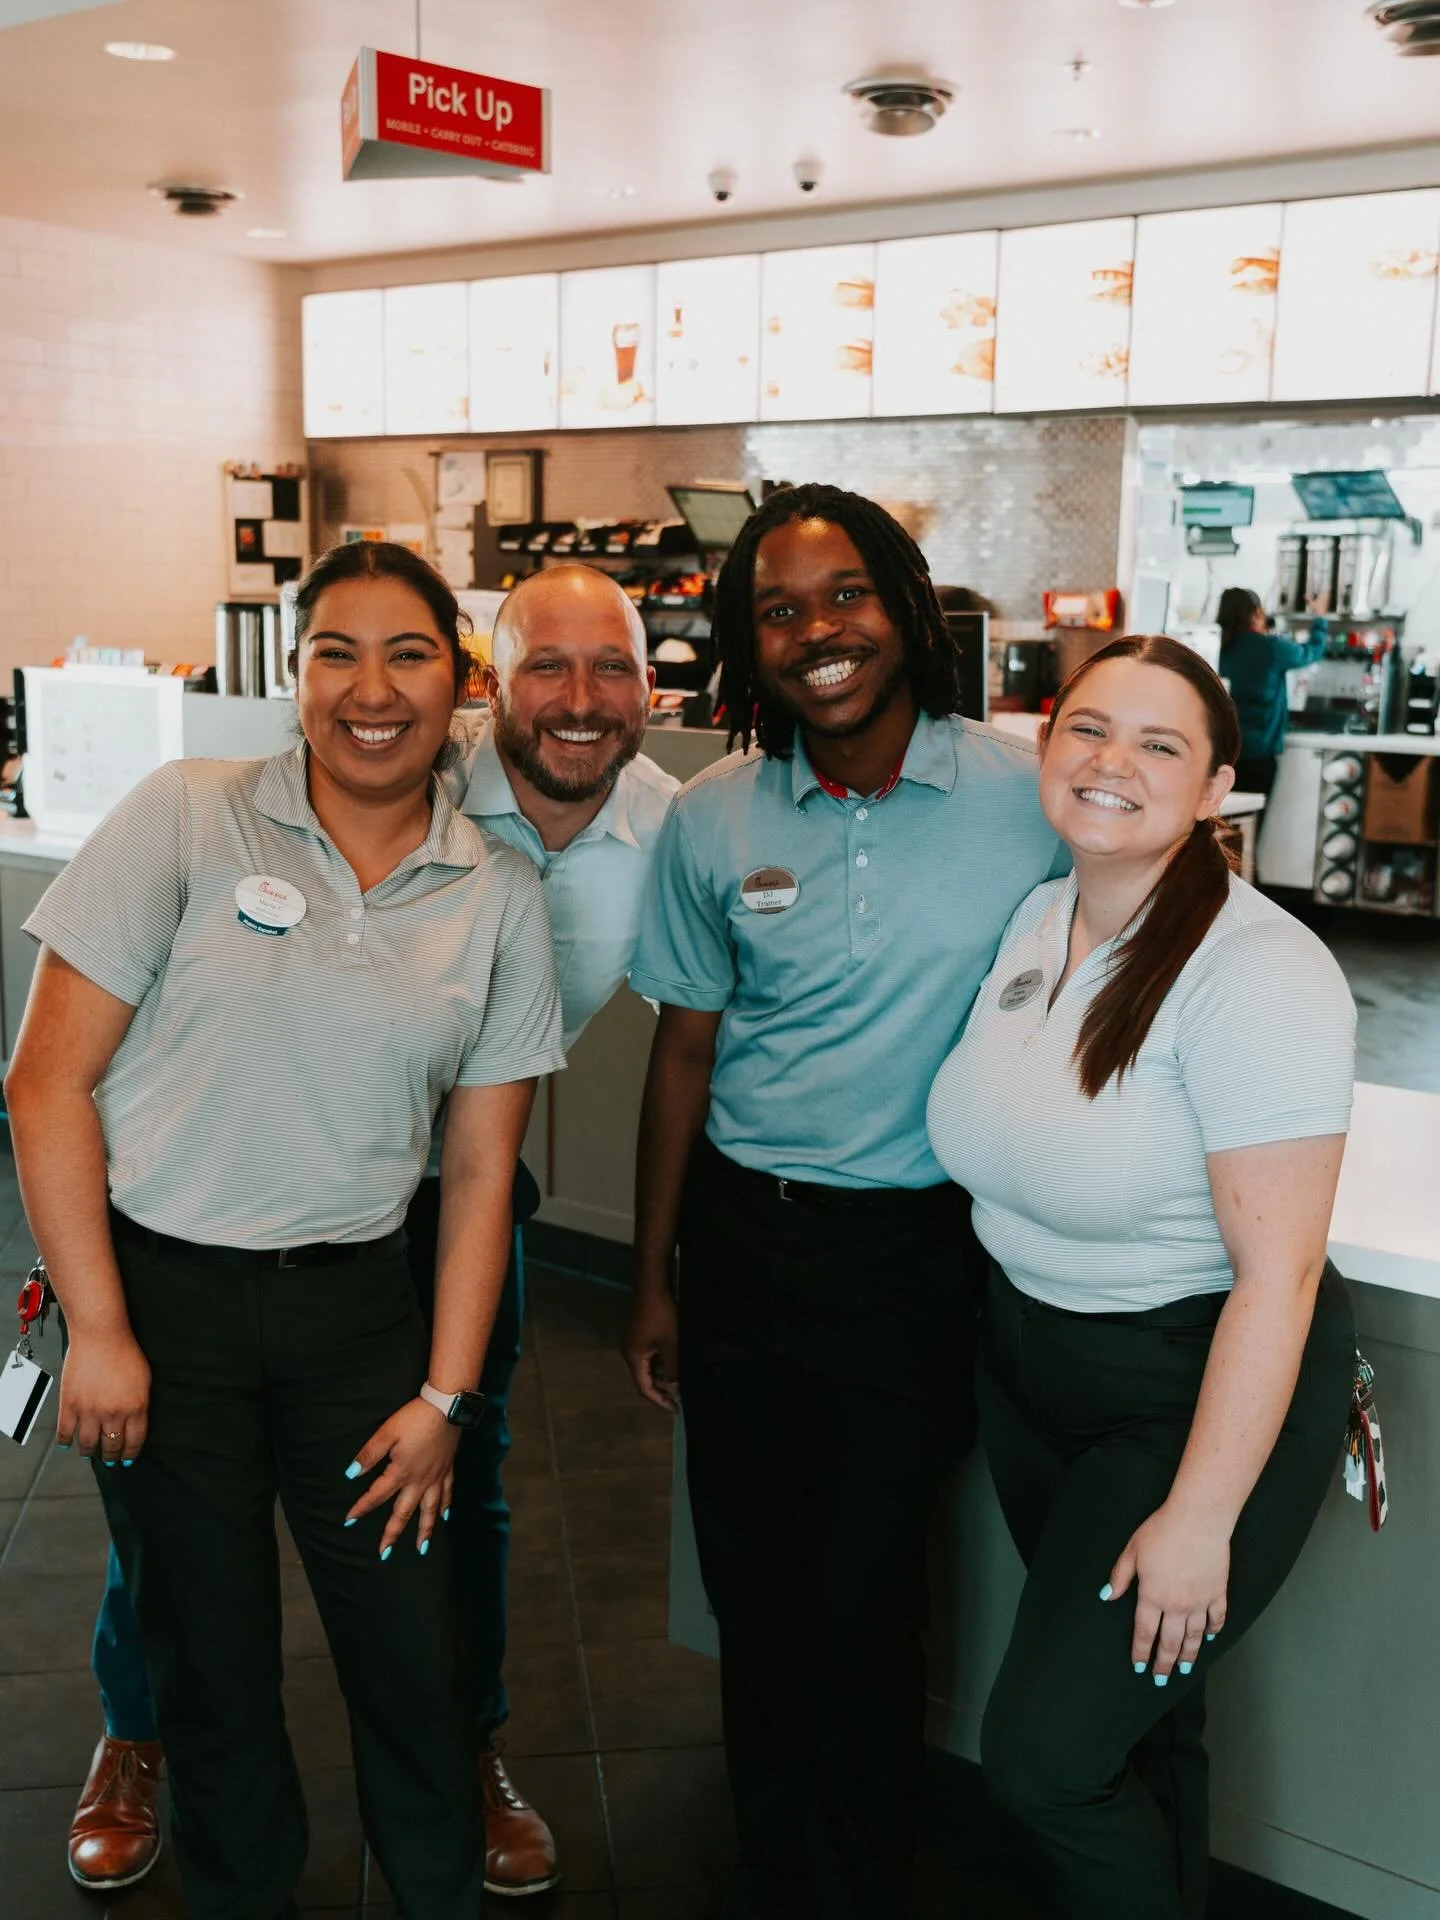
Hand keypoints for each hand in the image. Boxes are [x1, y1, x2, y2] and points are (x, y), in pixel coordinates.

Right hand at [58, 1329, 149, 1464]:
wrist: (101, 1335)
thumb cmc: (125, 1352)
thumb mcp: (145, 1380)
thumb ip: (140, 1404)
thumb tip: (136, 1424)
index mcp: (136, 1408)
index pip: (134, 1442)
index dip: (130, 1454)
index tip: (128, 1459)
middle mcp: (113, 1413)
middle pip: (111, 1446)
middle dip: (111, 1457)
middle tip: (109, 1460)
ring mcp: (90, 1410)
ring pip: (88, 1444)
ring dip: (89, 1452)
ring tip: (90, 1453)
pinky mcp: (70, 1404)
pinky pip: (65, 1432)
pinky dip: (65, 1442)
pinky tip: (68, 1445)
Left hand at [343, 1398, 459, 1556]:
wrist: (446, 1406)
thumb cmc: (415, 1418)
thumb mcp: (386, 1432)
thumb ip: (369, 1455)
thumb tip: (351, 1475)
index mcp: (401, 1472)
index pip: (377, 1495)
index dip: (361, 1508)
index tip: (349, 1521)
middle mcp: (419, 1480)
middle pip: (404, 1512)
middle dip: (393, 1533)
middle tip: (384, 1554)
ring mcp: (436, 1476)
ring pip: (430, 1510)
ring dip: (425, 1531)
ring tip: (422, 1548)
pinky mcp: (448, 1468)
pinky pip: (447, 1493)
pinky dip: (445, 1507)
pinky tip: (444, 1517)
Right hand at [624, 1289, 679, 1412]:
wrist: (652, 1286)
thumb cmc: (662, 1316)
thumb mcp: (671, 1345)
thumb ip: (672, 1368)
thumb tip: (675, 1384)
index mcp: (633, 1358)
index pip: (644, 1387)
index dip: (660, 1400)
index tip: (675, 1408)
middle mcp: (628, 1352)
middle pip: (644, 1377)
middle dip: (662, 1387)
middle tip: (680, 1393)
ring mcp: (631, 1341)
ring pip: (647, 1365)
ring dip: (662, 1373)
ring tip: (679, 1377)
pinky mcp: (637, 1332)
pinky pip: (648, 1354)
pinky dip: (659, 1361)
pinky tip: (672, 1360)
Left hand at [1103, 1501, 1229, 1681]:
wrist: (1198, 1520)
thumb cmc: (1162, 1531)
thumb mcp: (1132, 1551)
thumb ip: (1120, 1576)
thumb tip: (1106, 1596)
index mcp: (1152, 1596)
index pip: (1144, 1632)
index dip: (1140, 1651)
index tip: (1138, 1665)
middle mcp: (1176, 1605)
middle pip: (1169, 1642)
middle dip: (1164, 1663)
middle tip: (1161, 1678)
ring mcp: (1200, 1602)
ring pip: (1194, 1637)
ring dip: (1188, 1655)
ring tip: (1184, 1669)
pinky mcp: (1218, 1593)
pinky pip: (1216, 1619)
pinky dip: (1213, 1631)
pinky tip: (1209, 1639)